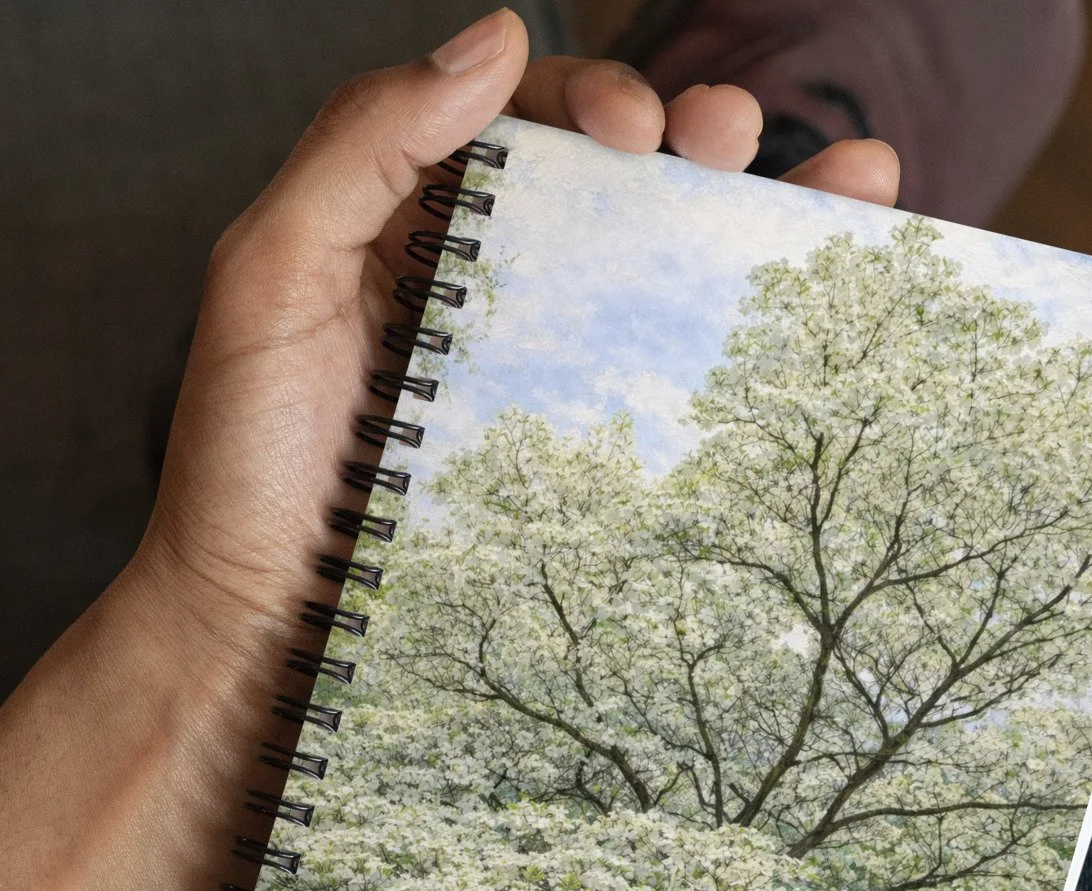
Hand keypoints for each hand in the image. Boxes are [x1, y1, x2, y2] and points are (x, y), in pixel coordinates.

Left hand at [128, 6, 898, 718]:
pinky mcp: (569, 467)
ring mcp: (533, 379)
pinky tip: (827, 305)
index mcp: (412, 223)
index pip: (526, 121)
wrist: (258, 630)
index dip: (595, 96)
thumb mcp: (268, 278)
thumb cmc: (243, 464)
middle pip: (616, 185)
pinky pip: (665, 388)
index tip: (636, 128)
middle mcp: (486, 288)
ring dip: (760, 217)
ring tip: (848, 186)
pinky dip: (751, 342)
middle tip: (729, 145)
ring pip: (661, 274)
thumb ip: (359, 146)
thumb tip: (495, 40)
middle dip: (696, 140)